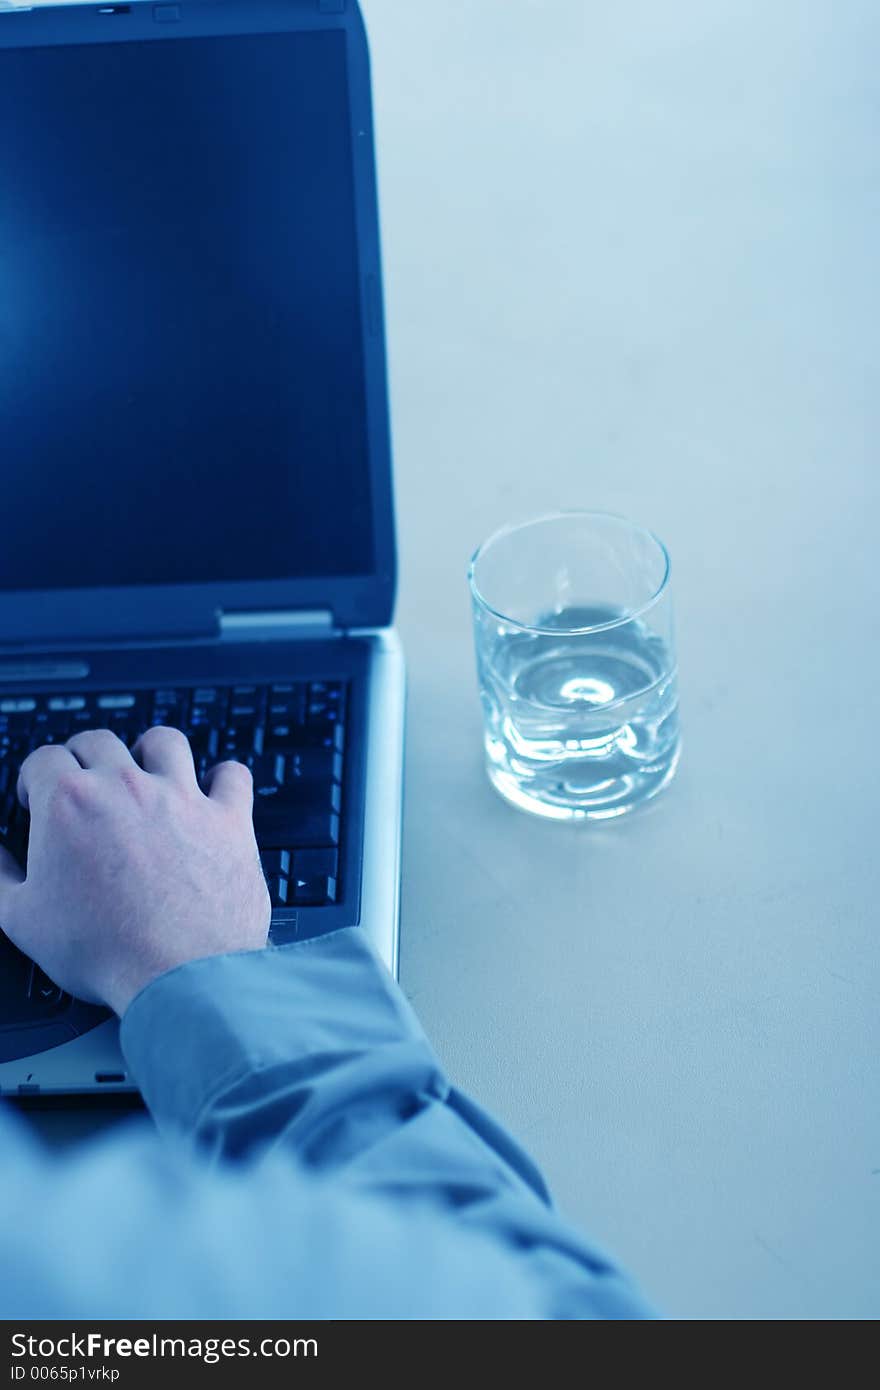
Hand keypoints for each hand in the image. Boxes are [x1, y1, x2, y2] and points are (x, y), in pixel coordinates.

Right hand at [0, 728, 270, 1014]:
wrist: (180, 973)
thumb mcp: (21, 919)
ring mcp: (182, 798)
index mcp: (70, 803)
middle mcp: (127, 787)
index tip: (37, 796)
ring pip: (166, 742)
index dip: (35, 778)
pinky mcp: (229, 818)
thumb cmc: (104, 950)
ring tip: (146, 767)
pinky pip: (232, 774)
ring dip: (151, 750)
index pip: (44, 759)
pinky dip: (223, 776)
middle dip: (84, 755)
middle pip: (100, 741)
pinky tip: (214, 787)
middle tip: (84, 781)